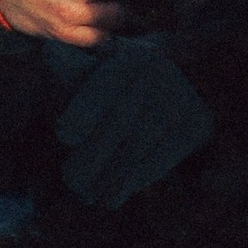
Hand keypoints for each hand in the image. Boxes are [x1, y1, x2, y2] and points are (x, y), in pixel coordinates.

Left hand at [57, 39, 214, 206]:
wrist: (168, 103)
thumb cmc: (114, 94)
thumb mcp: (91, 78)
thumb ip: (70, 69)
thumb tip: (50, 51)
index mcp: (131, 56)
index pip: (103, 87)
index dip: (81, 111)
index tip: (64, 134)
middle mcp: (161, 71)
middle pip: (119, 122)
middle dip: (91, 155)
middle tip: (72, 183)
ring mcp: (182, 97)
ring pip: (137, 145)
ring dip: (109, 176)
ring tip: (88, 196)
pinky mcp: (197, 123)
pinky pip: (161, 158)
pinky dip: (134, 180)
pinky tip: (113, 197)